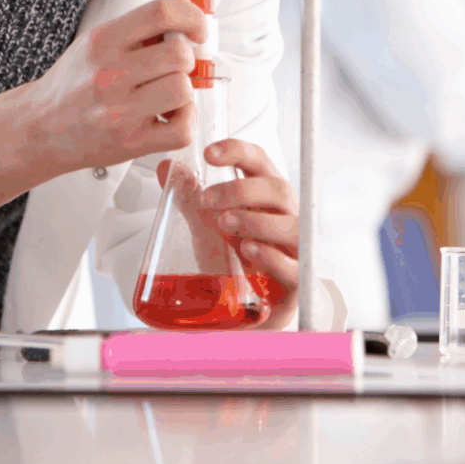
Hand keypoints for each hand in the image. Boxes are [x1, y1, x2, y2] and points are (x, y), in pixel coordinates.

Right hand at [22, 0, 203, 171]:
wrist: (40, 128)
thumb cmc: (71, 86)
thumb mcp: (95, 44)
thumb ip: (138, 28)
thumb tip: (183, 9)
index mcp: (102, 41)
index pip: (160, 13)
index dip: (191, 17)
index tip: (196, 28)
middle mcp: (108, 74)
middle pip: (179, 53)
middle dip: (188, 58)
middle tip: (178, 66)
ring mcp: (119, 111)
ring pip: (183, 90)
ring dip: (185, 90)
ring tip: (169, 93)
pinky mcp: (130, 143)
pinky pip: (182, 128)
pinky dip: (186, 120)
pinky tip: (168, 115)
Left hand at [198, 140, 299, 327]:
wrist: (249, 312)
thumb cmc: (235, 261)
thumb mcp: (207, 226)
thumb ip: (190, 198)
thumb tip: (168, 167)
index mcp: (264, 197)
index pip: (259, 162)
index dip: (237, 151)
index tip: (208, 154)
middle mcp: (284, 217)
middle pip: (278, 189)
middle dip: (241, 190)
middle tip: (207, 200)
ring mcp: (294, 248)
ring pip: (292, 225)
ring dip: (256, 221)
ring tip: (225, 224)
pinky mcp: (296, 281)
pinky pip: (294, 265)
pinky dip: (271, 256)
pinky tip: (249, 251)